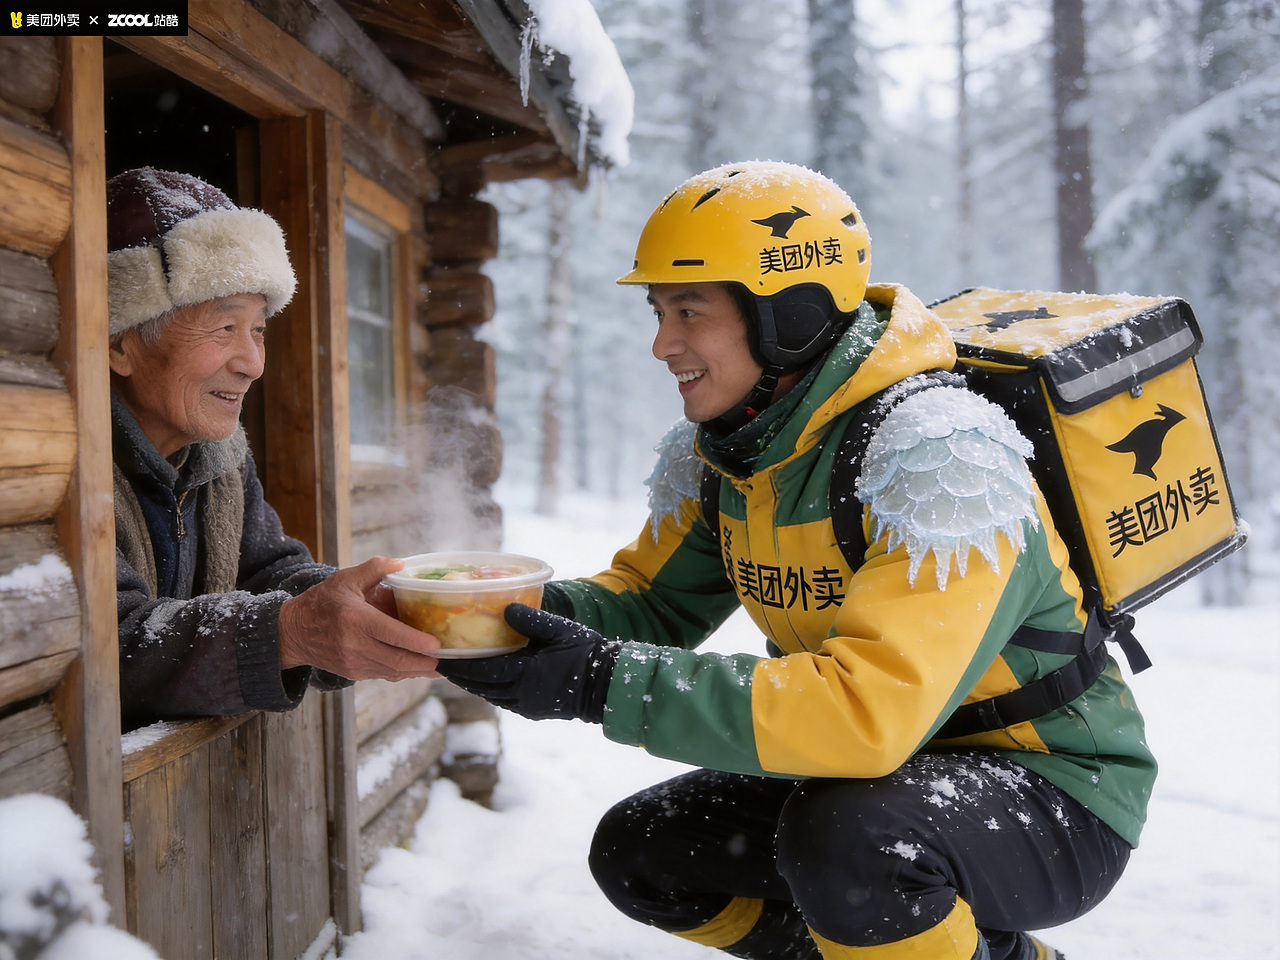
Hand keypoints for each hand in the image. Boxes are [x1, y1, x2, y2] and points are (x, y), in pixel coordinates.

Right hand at [278, 556, 440, 679]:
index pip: (391, 634)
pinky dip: (402, 672)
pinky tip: (418, 667)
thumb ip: (375, 568)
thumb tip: (402, 563)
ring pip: (392, 672)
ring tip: (440, 667)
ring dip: (417, 671)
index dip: (416, 642)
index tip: (437, 645)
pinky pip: (383, 675)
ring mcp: (353, 662)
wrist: (292, 633)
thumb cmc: (321, 603)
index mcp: (355, 620)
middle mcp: (354, 645)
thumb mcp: (345, 579)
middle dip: (425, 664)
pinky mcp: (353, 673)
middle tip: (447, 660)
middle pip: (397, 660)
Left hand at [435, 604, 619, 722]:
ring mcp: (528, 706)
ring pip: (491, 696)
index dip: (460, 665)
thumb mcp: (562, 630)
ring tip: (460, 671)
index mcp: (526, 675)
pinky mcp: (535, 710)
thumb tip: (506, 608)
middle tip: (442, 663)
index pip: (483, 671)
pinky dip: (491, 690)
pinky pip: (505, 701)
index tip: (442, 656)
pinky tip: (487, 681)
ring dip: (474, 685)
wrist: (607, 686)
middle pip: (481, 687)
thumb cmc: (586, 653)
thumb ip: (533, 620)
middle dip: (461, 676)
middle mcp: (522, 694)